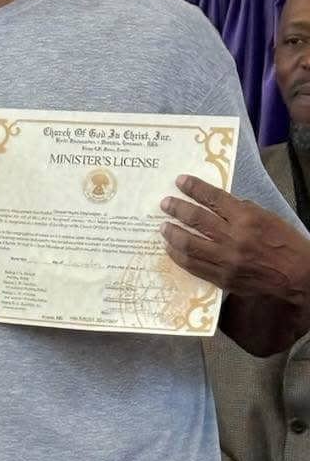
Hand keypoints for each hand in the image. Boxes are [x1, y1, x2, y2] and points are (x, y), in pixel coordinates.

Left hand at [160, 174, 309, 303]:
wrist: (297, 274)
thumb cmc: (283, 242)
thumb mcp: (265, 216)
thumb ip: (238, 209)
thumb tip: (212, 203)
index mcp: (246, 218)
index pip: (213, 198)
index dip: (194, 188)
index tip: (180, 181)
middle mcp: (234, 238)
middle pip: (196, 219)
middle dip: (176, 208)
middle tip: (165, 204)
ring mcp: (226, 260)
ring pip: (189, 244)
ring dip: (172, 233)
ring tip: (163, 227)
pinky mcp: (223, 278)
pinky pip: (193, 266)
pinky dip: (179, 256)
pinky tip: (172, 249)